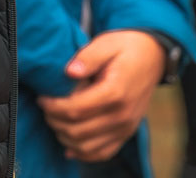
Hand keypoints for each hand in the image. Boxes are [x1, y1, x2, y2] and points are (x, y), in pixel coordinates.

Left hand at [37, 31, 165, 162]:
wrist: (153, 57)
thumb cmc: (125, 48)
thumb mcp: (106, 43)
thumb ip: (88, 57)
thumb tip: (70, 72)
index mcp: (116, 92)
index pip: (76, 109)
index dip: (53, 107)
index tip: (42, 98)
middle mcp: (122, 115)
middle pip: (78, 131)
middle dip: (55, 122)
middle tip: (45, 108)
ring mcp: (126, 127)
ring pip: (87, 147)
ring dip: (65, 138)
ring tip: (54, 121)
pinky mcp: (127, 133)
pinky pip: (102, 153)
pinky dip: (83, 152)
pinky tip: (69, 143)